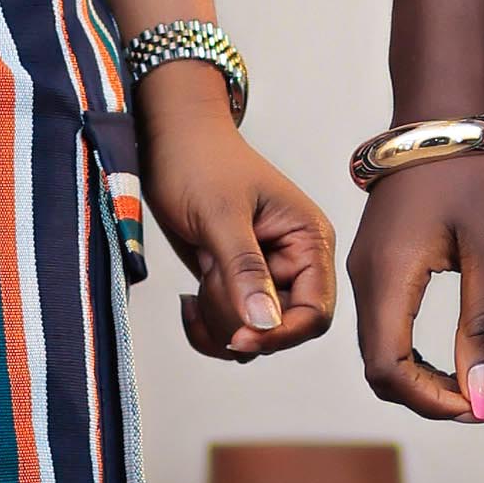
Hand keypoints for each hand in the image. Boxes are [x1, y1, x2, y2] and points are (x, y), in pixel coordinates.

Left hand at [139, 81, 335, 365]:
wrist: (168, 142)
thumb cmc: (199, 162)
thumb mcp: (220, 215)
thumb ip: (244, 269)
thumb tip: (264, 324)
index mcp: (308, 240)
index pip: (315, 312)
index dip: (280, 334)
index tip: (238, 340)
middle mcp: (293, 261)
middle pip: (280, 329)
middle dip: (237, 318)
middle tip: (208, 276)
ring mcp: (264, 275)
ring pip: (253, 333)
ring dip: (218, 321)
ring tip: (196, 282)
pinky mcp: (236, 283)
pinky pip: (230, 327)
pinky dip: (206, 324)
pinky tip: (188, 300)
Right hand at [350, 145, 483, 426]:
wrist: (443, 114)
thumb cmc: (472, 172)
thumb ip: (482, 325)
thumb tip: (480, 396)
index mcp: (387, 278)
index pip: (390, 372)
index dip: (436, 403)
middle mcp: (365, 282)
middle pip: (385, 373)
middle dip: (443, 395)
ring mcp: (368, 275)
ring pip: (389, 355)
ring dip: (440, 376)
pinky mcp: (380, 268)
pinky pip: (392, 330)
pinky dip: (430, 353)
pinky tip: (476, 349)